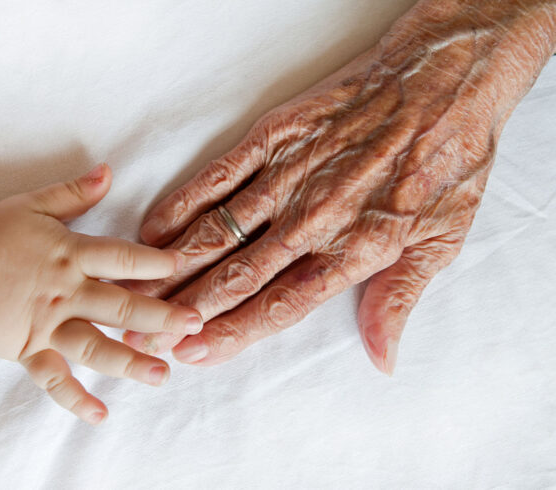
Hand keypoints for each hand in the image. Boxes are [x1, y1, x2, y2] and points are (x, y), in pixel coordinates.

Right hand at [0, 164, 202, 423]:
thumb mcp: (32, 205)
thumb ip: (73, 192)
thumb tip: (108, 170)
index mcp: (70, 253)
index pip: (122, 257)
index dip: (155, 262)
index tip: (183, 267)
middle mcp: (66, 292)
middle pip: (121, 305)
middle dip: (160, 316)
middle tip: (193, 324)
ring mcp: (48, 325)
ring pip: (96, 347)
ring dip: (130, 362)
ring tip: (162, 374)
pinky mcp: (28, 350)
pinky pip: (54, 379)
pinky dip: (76, 398)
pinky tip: (101, 413)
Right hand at [123, 0, 555, 371]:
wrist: (441, 78)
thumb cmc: (444, 159)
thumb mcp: (442, 238)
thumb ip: (399, 299)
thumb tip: (381, 358)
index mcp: (353, 250)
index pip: (281, 305)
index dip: (233, 333)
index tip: (192, 352)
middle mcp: (312, 219)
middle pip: (237, 276)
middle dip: (187, 310)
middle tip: (144, 334)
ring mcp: (287, 176)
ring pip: (218, 233)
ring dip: (173, 268)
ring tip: (136, 294)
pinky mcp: (273, 137)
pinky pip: (217, 177)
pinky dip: (182, 206)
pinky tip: (153, 232)